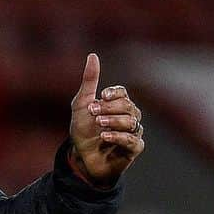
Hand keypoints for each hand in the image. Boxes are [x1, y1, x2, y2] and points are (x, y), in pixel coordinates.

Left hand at [69, 53, 144, 186]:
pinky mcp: (133, 149)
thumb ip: (89, 81)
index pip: (122, 93)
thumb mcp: (81, 104)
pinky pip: (133, 140)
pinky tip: (105, 136)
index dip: (114, 93)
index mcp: (117, 104)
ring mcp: (133, 132)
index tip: (101, 95)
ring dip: (114, 121)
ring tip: (98, 124)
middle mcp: (129, 117)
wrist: (80, 158)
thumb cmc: (82, 131)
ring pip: (131, 122)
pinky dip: (119, 137)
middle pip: (128, 106)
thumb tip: (93, 55)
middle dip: (110, 108)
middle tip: (93, 113)